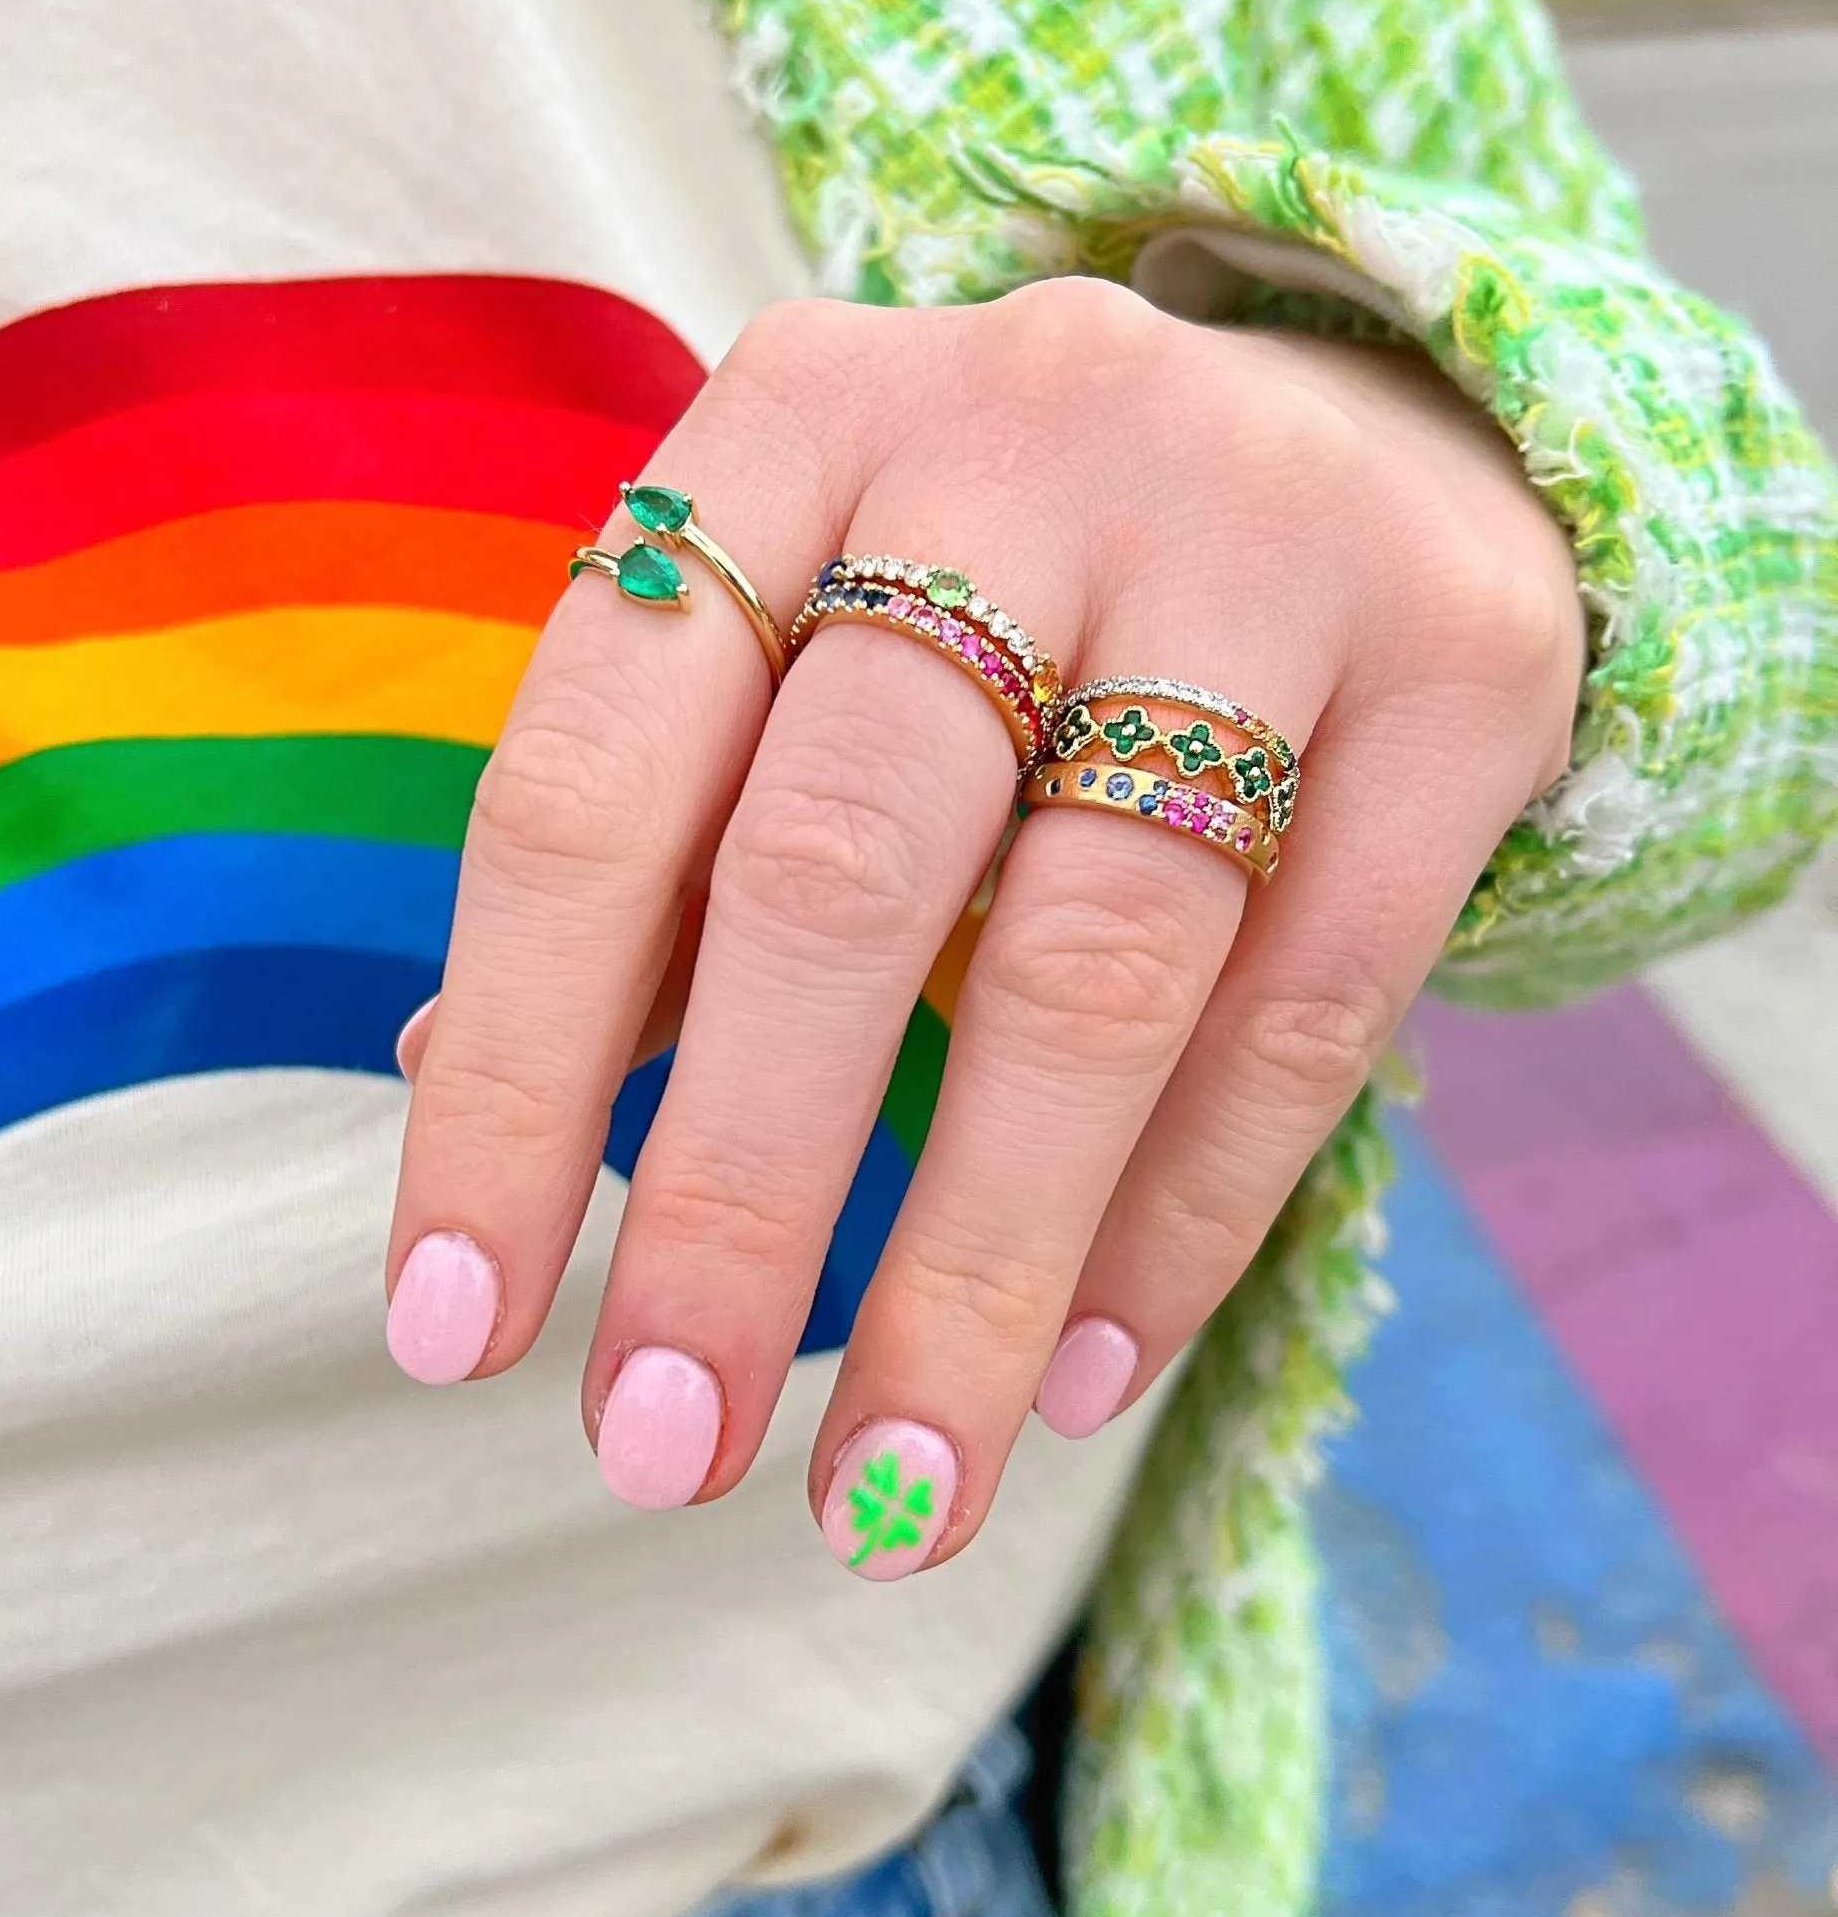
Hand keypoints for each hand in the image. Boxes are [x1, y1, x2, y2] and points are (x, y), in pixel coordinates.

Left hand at [386, 280, 1580, 1576]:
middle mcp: (1016, 440)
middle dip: (733, 1198)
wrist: (1362, 420)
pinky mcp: (1463, 660)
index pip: (591, 785)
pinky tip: (1084, 1371)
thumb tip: (458, 1080)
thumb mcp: (810, 634)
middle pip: (838, 869)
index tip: (453, 1333)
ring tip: (887, 1497)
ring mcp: (1261, 534)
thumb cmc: (1015, 574)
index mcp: (791, 427)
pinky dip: (1186, 1213)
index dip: (508, 1077)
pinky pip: (1310, 999)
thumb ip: (662, 840)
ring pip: (1088, 963)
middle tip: (656, 1450)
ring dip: (969, 1272)